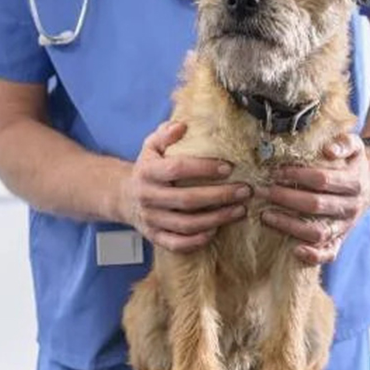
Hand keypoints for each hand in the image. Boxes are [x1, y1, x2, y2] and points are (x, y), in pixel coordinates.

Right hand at [120, 121, 251, 252]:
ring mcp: (150, 219)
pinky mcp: (154, 236)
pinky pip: (177, 243)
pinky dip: (197, 240)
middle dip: (220, 196)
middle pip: (187, 200)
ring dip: (217, 219)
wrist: (123, 196)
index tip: (229, 167)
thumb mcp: (151, 146)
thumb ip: (165, 134)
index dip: (204, 168)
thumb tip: (182, 126)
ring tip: (240, 211)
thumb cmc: (147, 168)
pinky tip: (216, 231)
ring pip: (186, 224)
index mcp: (147, 171)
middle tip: (245, 191)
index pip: (177, 169)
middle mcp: (147, 196)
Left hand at [258, 133, 369, 265]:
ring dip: (289, 225)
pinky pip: (330, 253)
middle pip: (315, 205)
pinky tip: (294, 250)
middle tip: (262, 191)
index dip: (297, 175)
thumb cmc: (354, 163)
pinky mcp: (341, 239)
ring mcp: (345, 226)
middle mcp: (351, 207)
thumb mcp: (355, 146)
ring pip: (318, 232)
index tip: (276, 172)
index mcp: (354, 182)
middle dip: (285, 198)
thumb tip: (328, 150)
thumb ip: (345, 142)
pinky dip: (313, 256)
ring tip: (265, 215)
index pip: (322, 180)